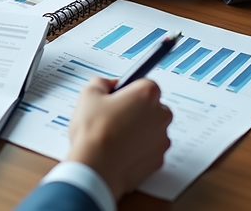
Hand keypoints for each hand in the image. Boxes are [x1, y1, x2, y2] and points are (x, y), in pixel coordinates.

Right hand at [66, 77, 171, 200]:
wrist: (96, 168)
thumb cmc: (94, 133)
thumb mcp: (89, 94)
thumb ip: (102, 82)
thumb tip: (109, 84)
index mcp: (147, 93)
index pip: (143, 83)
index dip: (127, 90)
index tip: (118, 97)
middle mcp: (161, 114)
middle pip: (151, 106)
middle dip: (135, 110)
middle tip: (113, 117)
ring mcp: (162, 138)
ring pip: (152, 128)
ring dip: (138, 130)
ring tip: (114, 136)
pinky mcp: (159, 159)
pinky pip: (150, 149)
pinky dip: (139, 149)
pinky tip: (120, 151)